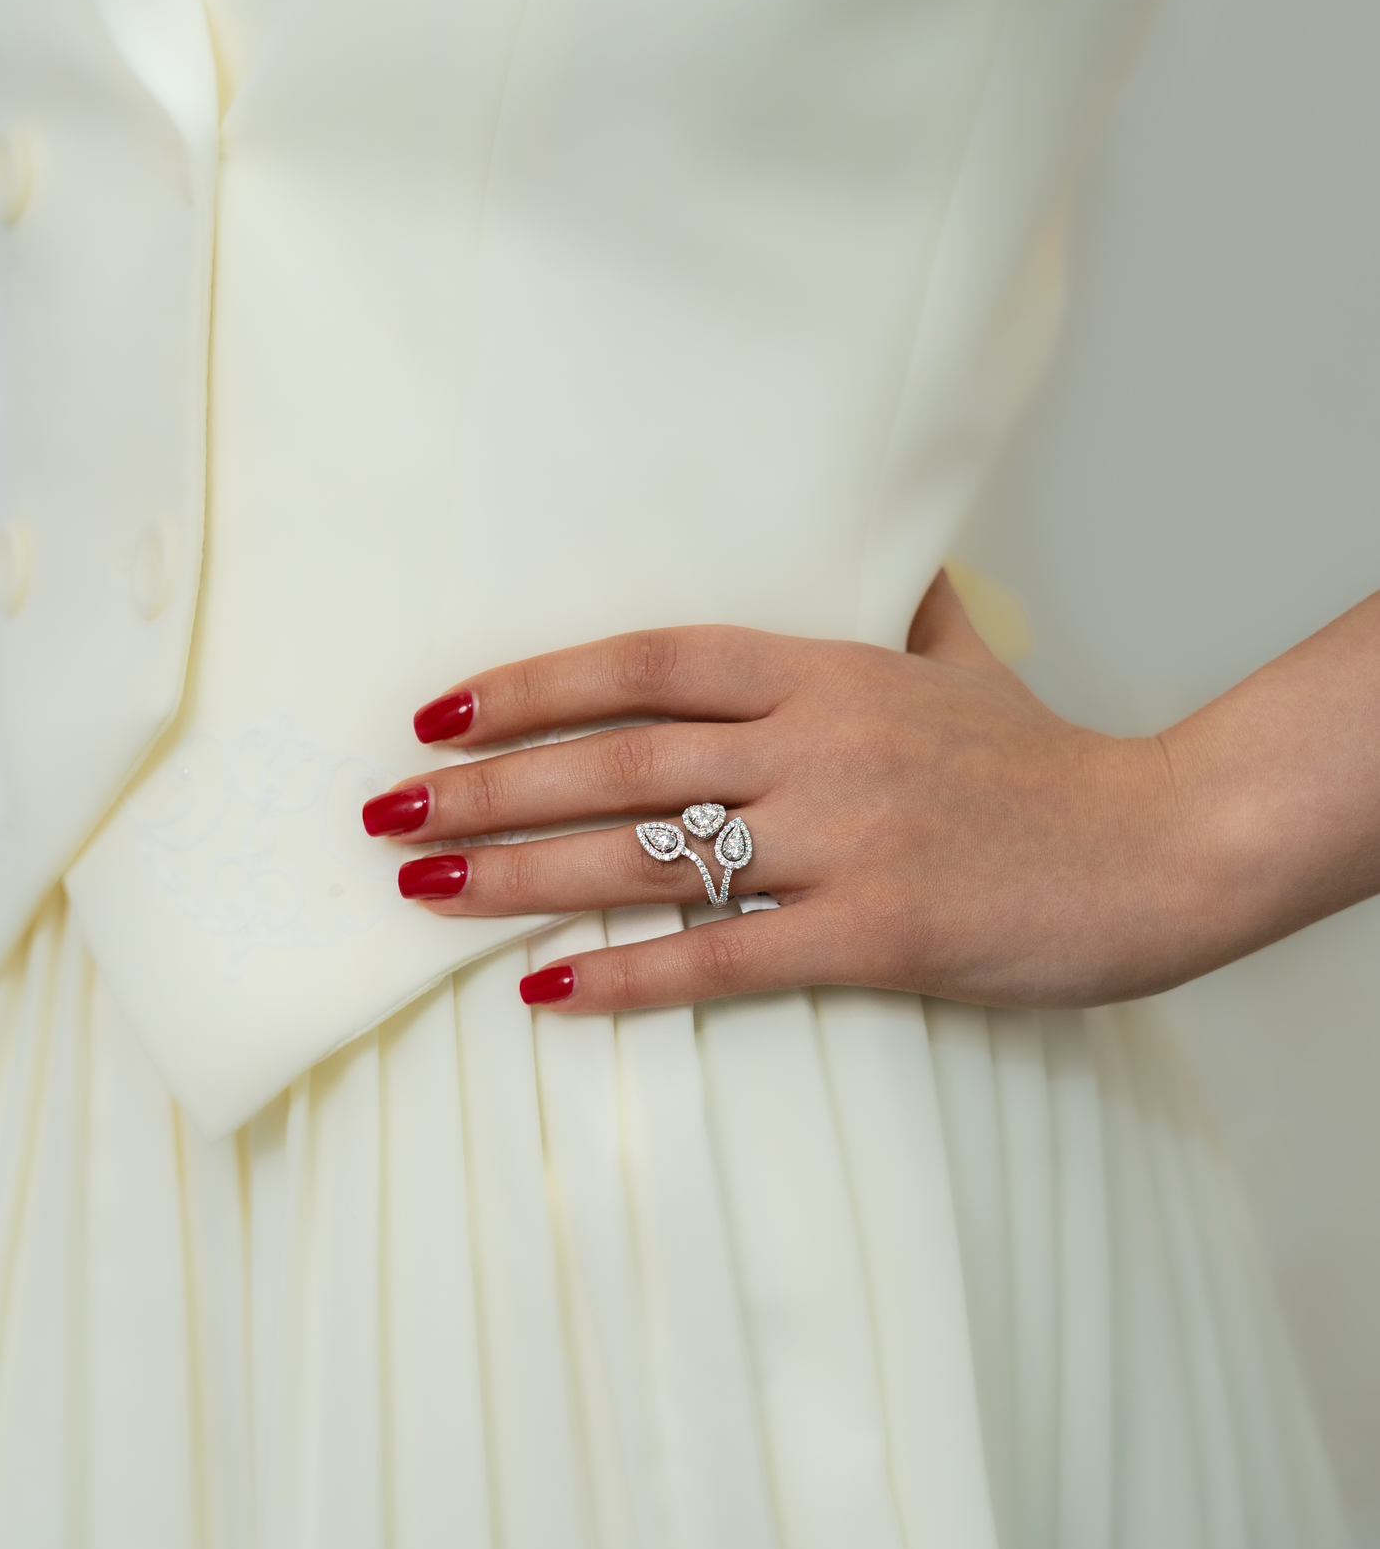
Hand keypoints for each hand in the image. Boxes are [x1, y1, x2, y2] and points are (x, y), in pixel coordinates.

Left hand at [362, 570, 1217, 1012]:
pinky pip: (724, 959)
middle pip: (619, 759)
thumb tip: (900, 559)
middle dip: (488, 789)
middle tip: (385, 814)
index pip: (648, 662)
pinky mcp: (875, 932)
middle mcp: (820, 745)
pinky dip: (628, 975)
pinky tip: (543, 989)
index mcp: (829, 671)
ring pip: (650, 852)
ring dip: (522, 873)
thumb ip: (914, 612)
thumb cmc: (1055, 764)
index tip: (442, 713)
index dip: (535, 684)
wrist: (1163, 846)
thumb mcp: (970, 664)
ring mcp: (846, 839)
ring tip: (422, 890)